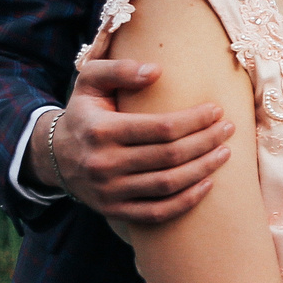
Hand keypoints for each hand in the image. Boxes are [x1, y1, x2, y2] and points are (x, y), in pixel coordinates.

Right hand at [35, 59, 232, 222]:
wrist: (54, 156)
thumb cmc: (84, 113)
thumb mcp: (90, 82)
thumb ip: (119, 69)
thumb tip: (156, 71)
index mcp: (101, 130)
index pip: (161, 127)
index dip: (195, 120)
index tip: (216, 110)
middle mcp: (103, 163)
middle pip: (170, 156)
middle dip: (206, 142)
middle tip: (228, 129)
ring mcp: (109, 191)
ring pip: (168, 184)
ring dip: (203, 169)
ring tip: (225, 153)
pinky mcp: (114, 211)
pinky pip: (157, 212)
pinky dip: (186, 201)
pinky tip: (208, 184)